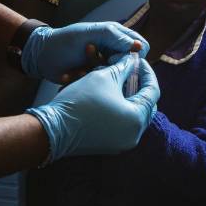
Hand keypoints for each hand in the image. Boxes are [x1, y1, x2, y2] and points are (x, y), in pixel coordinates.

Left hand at [21, 22, 148, 81]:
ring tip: (80, 69)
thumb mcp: (89, 33)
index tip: (114, 59)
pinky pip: (101, 85)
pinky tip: (72, 75)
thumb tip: (140, 47)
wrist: (42, 55)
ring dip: (96, 75)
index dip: (133, 56)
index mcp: (117, 36)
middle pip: (130, 66)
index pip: (141, 47)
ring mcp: (105, 66)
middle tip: (95, 66)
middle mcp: (114, 51)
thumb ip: (115, 36)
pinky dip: (86, 81)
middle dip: (113, 68)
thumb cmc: (65, 40)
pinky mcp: (95, 79)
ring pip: (116, 78)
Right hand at [26, 53, 158, 161]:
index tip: (137, 60)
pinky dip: (120, 109)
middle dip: (139, 85)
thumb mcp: (104, 77)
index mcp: (137, 119)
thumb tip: (132, 61)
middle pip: (146, 105)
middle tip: (130, 71)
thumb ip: (123, 67)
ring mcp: (122, 143)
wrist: (52, 128)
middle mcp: (134, 135)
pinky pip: (122, 124)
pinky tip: (109, 96)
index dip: (146, 71)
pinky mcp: (110, 145)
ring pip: (134, 115)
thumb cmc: (79, 101)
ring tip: (119, 81)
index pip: (153, 91)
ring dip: (129, 97)